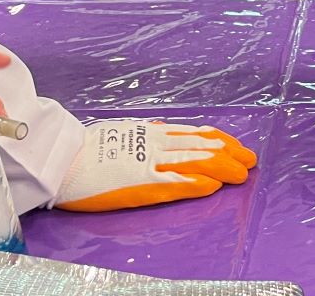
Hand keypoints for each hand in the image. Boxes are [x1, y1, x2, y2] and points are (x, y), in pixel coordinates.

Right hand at [54, 119, 257, 211]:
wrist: (63, 159)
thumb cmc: (88, 147)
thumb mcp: (122, 131)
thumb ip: (144, 132)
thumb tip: (162, 127)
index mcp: (152, 132)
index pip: (195, 133)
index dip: (220, 139)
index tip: (237, 146)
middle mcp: (156, 143)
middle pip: (202, 146)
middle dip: (230, 154)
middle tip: (250, 160)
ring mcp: (149, 163)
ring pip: (194, 162)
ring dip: (221, 168)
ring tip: (241, 173)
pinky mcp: (139, 184)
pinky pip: (173, 184)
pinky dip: (195, 184)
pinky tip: (212, 187)